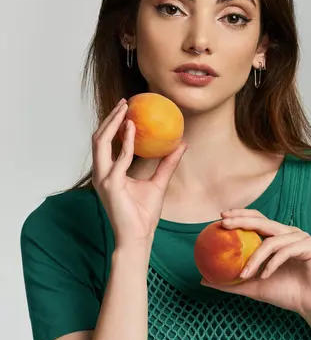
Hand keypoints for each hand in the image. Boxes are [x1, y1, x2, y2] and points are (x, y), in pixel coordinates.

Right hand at [91, 97, 187, 246]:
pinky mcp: (110, 185)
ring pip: (101, 142)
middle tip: (126, 102)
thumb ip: (167, 163)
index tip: (127, 108)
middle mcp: (102, 173)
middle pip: (99, 138)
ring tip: (126, 109)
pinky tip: (134, 128)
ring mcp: (103, 178)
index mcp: (109, 173)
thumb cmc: (144, 215)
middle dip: (110, 117)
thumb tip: (181, 144)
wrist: (138, 237)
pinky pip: (119, 158)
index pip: (106, 143)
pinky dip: (127, 142)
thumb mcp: (159, 183)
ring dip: (113, 123)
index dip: (113, 124)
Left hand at [200, 208, 310, 319]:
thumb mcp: (251, 287)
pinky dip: (273, 264)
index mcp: (276, 236)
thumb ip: (230, 282)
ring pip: (271, 241)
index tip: (220, 218)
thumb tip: (203, 280)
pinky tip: (265, 276)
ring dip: (255, 258)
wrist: (310, 306)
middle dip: (241, 220)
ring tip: (244, 274)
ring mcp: (301, 237)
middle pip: (262, 221)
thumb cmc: (283, 292)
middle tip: (224, 225)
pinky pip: (286, 250)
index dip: (240, 215)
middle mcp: (288, 233)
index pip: (256, 219)